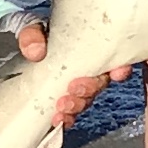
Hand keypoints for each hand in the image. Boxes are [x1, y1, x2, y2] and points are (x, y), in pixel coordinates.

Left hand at [12, 21, 138, 118]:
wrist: (25, 45)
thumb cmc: (34, 32)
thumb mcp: (31, 27)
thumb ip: (32, 35)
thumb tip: (35, 51)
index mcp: (89, 46)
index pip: (115, 59)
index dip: (121, 69)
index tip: (117, 73)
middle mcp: (89, 66)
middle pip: (100, 83)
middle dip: (89, 90)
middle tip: (73, 90)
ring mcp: (78, 83)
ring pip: (87, 99)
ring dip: (77, 106)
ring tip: (61, 108)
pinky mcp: (65, 98)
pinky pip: (72, 113)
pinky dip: (68, 118)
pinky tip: (59, 120)